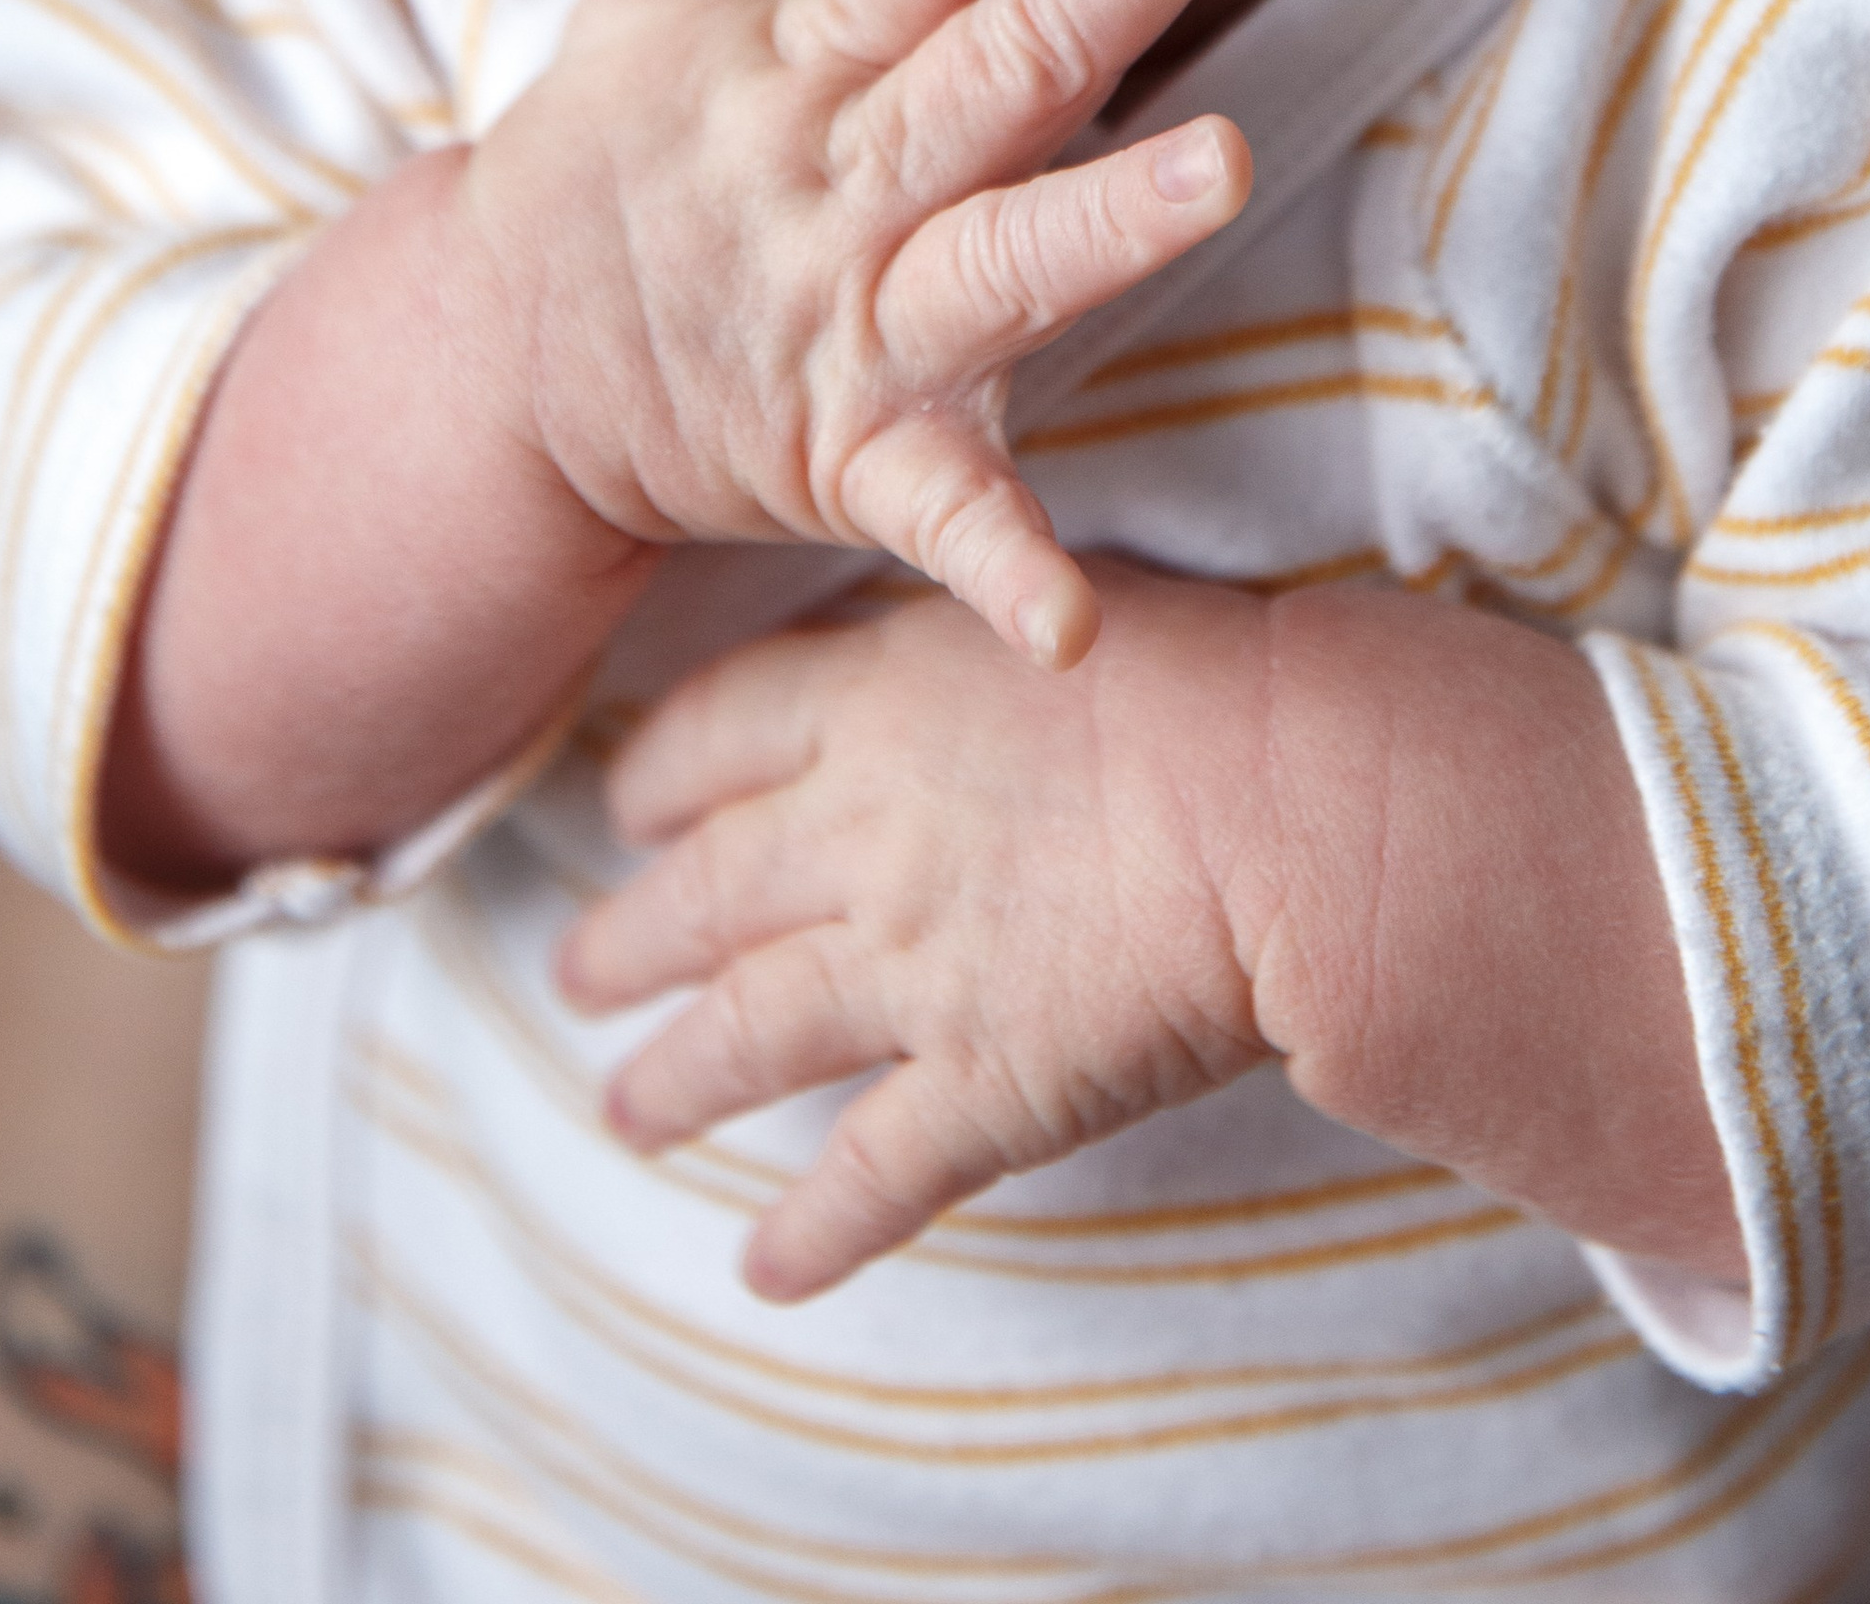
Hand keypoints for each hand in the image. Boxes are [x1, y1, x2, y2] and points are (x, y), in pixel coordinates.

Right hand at [458, 0, 1257, 669]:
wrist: (501, 371)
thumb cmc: (617, 162)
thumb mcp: (654, 8)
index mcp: (803, 58)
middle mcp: (837, 176)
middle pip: (990, 54)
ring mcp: (844, 319)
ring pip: (993, 254)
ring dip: (1104, 218)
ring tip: (1227, 168)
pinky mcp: (845, 459)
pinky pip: (935, 516)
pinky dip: (1000, 570)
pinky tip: (1073, 629)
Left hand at [558, 564, 1275, 1297]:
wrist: (1295, 800)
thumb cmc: (1216, 674)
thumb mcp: (1064, 597)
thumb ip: (988, 629)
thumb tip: (985, 614)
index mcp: (882, 697)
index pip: (723, 730)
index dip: (660, 775)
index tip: (623, 808)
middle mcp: (864, 832)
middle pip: (707, 893)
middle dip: (629, 940)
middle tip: (575, 972)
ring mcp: (912, 964)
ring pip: (750, 1032)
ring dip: (676, 1080)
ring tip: (623, 1114)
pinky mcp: (986, 1083)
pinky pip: (871, 1174)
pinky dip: (812, 1230)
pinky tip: (765, 1272)